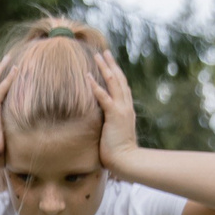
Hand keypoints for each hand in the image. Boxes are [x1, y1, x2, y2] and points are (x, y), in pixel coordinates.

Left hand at [89, 51, 139, 172]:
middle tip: (104, 52)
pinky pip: (104, 97)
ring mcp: (122, 110)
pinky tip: (88, 76)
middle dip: (111, 65)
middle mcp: (126, 107)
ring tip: (98, 56)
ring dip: (105, 68)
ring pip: (114, 83)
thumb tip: (102, 127)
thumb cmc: (119, 154)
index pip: (122, 88)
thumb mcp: (115, 135)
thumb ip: (110, 127)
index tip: (109, 65)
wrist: (127, 162)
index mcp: (126, 111)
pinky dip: (96, 86)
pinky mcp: (115, 115)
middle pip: (119, 80)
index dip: (116, 75)